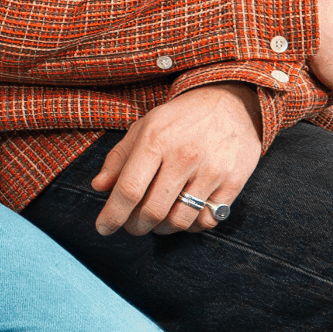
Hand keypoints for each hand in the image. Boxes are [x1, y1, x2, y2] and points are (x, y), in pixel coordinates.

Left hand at [90, 84, 269, 237]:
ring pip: (179, 220)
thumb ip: (119, 158)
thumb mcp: (143, 127)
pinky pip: (207, 220)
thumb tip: (98, 186)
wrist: (229, 102)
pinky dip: (190, 226)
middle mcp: (184, 156)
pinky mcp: (233, 182)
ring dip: (162, 229)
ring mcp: (212, 171)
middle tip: (132, 225)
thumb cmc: (179, 118)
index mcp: (155, 140)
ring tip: (156, 223)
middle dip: (135, 226)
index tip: (103, 228)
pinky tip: (182, 216)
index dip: (113, 215)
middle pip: (153, 211)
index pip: (129, 189)